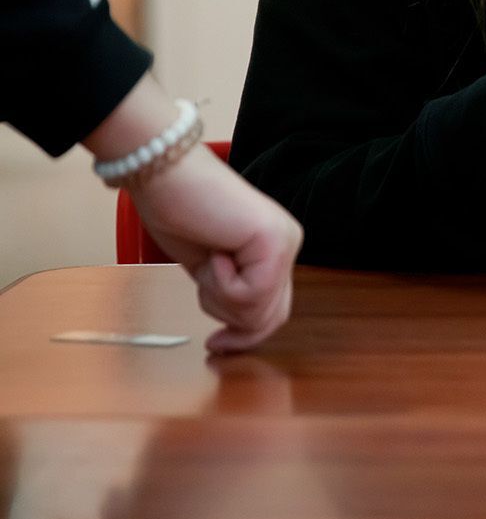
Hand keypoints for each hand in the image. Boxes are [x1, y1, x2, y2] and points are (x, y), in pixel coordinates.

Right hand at [127, 149, 302, 352]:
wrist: (163, 174)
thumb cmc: (177, 212)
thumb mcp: (208, 270)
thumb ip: (231, 293)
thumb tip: (240, 335)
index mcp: (274, 251)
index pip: (273, 311)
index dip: (245, 336)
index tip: (217, 344)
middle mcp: (288, 245)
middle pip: (270, 317)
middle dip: (231, 319)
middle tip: (203, 289)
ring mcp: (285, 242)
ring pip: (257, 310)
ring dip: (218, 297)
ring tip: (208, 259)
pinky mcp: (274, 242)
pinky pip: (248, 294)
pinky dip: (219, 283)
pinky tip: (213, 252)